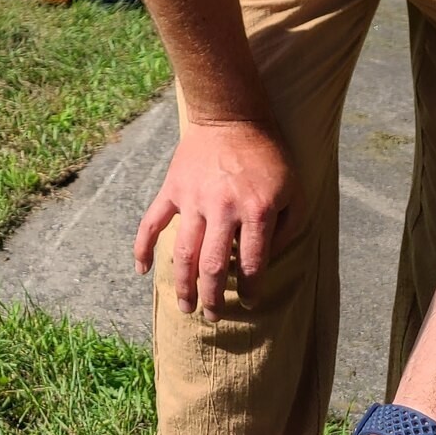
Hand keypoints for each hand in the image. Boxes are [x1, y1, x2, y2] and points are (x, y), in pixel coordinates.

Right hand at [134, 116, 295, 318]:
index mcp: (257, 211)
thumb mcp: (293, 191)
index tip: (248, 300)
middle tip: (213, 317)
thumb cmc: (268, 157)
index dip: (250, 288)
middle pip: (213, 265)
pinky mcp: (172, 190)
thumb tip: (266, 259)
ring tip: (184, 308)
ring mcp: (194, 199)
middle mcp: (223, 209)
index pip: (252, 263)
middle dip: (212, 297)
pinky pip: (152, 222)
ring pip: (183, 252)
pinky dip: (143, 246)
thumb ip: (287, 229)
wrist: (231, 117)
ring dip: (182, 284)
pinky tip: (142, 270)